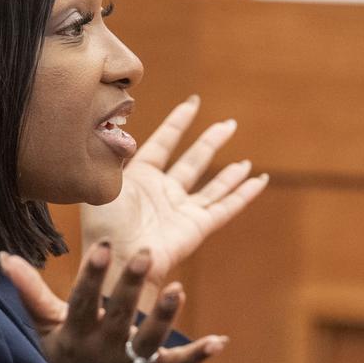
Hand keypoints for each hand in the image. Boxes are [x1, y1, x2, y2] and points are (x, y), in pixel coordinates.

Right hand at [0, 243, 226, 362]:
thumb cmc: (67, 361)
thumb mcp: (45, 329)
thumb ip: (29, 292)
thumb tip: (4, 256)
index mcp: (77, 333)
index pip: (83, 300)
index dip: (93, 274)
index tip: (104, 245)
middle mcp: (104, 349)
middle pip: (120, 314)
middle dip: (131, 285)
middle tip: (146, 253)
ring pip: (150, 340)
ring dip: (165, 316)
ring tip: (178, 288)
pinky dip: (199, 355)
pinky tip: (219, 341)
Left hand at [82, 95, 268, 307]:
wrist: (116, 259)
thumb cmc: (104, 224)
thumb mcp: (104, 181)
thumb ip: (115, 154)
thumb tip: (119, 126)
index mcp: (140, 178)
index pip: (163, 144)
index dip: (178, 123)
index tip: (193, 103)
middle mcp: (163, 192)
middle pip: (193, 161)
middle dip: (210, 142)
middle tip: (229, 124)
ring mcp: (182, 209)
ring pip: (213, 185)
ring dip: (230, 172)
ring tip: (246, 161)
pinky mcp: (197, 226)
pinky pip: (226, 206)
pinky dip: (244, 194)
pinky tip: (259, 180)